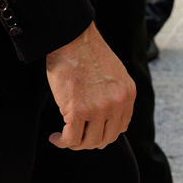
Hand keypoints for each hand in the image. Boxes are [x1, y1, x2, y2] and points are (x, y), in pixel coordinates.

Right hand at [46, 23, 135, 149]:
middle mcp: (117, 103)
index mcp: (127, 93)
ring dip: (75, 143)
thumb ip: (115, 94)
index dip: (104, 133)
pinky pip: (71, 139)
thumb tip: (104, 117)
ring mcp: (98, 109)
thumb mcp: (114, 73)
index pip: (120, 127)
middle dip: (90, 141)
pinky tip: (55, 137)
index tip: (91, 131)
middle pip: (105, 138)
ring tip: (64, 136)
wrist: (72, 39)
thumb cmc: (87, 52)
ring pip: (88, 142)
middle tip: (76, 136)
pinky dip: (62, 141)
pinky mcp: (77, 111)